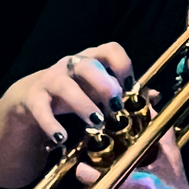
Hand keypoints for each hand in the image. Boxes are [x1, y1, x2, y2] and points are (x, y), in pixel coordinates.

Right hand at [2, 45, 135, 149]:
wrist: (33, 100)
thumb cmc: (76, 93)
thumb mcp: (100, 91)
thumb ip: (124, 93)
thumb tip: (155, 96)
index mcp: (93, 60)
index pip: (110, 50)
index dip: (123, 65)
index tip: (130, 87)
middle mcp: (71, 65)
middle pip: (89, 65)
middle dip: (104, 85)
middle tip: (116, 107)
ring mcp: (51, 79)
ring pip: (65, 86)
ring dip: (83, 104)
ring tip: (96, 123)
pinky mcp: (33, 98)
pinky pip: (40, 108)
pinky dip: (51, 124)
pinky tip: (61, 138)